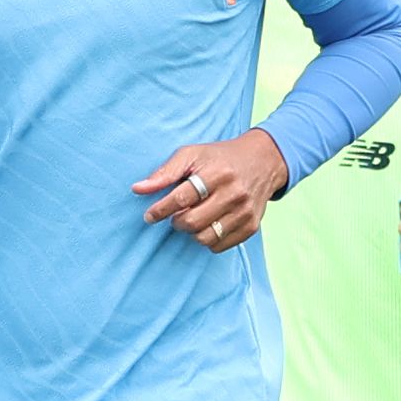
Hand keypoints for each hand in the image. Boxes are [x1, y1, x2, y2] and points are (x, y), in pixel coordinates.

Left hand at [133, 128, 289, 254]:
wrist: (263, 161)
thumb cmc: (220, 158)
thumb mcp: (192, 154)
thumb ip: (165, 172)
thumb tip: (137, 189)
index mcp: (217, 173)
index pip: (182, 198)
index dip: (160, 210)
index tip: (149, 215)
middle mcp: (234, 193)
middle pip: (192, 222)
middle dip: (176, 222)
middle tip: (175, 216)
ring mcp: (245, 212)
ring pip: (205, 238)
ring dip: (191, 232)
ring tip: (191, 219)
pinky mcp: (251, 226)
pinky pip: (220, 246)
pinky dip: (207, 240)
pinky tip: (207, 224)